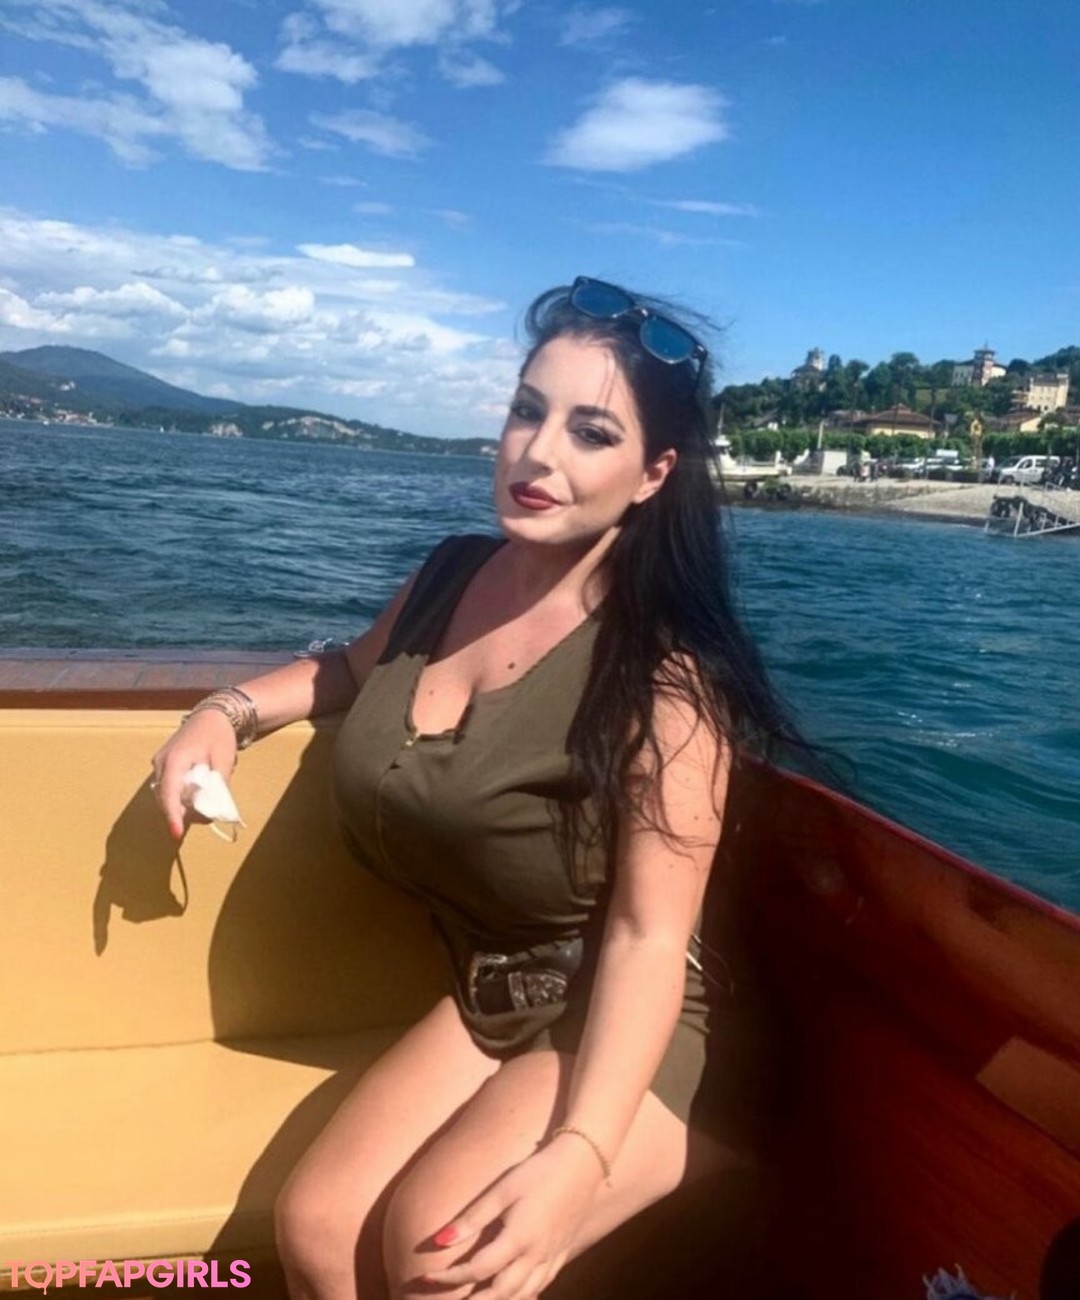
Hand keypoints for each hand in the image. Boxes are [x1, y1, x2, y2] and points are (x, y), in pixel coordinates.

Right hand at [150, 709, 236, 840]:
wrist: (212, 715)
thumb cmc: (218, 735)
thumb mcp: (224, 760)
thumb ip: (218, 786)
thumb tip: (215, 810)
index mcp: (175, 760)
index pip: (169, 793)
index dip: (172, 815)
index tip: (176, 833)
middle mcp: (162, 762)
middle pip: (165, 797)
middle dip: (181, 813)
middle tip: (206, 819)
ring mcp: (160, 762)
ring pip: (165, 793)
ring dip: (181, 804)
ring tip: (205, 808)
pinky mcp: (164, 764)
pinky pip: (168, 786)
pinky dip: (180, 795)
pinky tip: (197, 796)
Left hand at [422, 1136, 605, 1299]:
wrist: (583, 1162)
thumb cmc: (539, 1171)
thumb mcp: (503, 1189)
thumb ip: (473, 1217)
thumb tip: (439, 1241)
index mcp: (518, 1239)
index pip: (477, 1270)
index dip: (449, 1277)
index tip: (426, 1275)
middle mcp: (536, 1255)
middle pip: (500, 1293)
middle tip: (448, 1299)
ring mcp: (552, 1257)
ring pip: (522, 1294)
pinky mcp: (562, 1253)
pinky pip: (541, 1285)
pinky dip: (523, 1295)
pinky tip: (512, 1292)